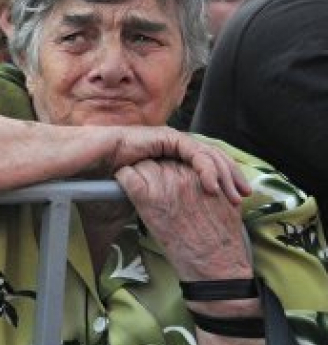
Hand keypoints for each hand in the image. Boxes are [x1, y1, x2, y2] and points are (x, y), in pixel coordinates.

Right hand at [109, 128, 249, 204]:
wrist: (102, 159)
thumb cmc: (122, 175)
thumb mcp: (154, 188)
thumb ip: (172, 189)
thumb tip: (192, 207)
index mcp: (179, 155)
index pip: (212, 164)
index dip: (228, 180)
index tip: (239, 199)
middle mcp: (182, 145)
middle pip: (217, 158)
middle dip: (233, 178)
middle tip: (242, 197)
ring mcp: (177, 140)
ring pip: (211, 154)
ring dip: (224, 176)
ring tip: (231, 195)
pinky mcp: (171, 138)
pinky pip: (196, 152)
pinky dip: (206, 169)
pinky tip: (211, 186)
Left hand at [115, 160, 251, 280]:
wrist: (215, 261)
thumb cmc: (222, 237)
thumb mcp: (226, 201)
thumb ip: (211, 184)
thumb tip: (203, 180)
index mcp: (200, 172)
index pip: (176, 156)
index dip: (170, 168)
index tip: (166, 180)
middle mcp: (181, 173)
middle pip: (157, 159)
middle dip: (154, 170)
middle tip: (153, 187)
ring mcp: (164, 184)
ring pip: (140, 165)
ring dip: (139, 175)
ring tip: (142, 192)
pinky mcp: (147, 197)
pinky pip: (126, 177)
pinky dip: (123, 180)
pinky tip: (125, 188)